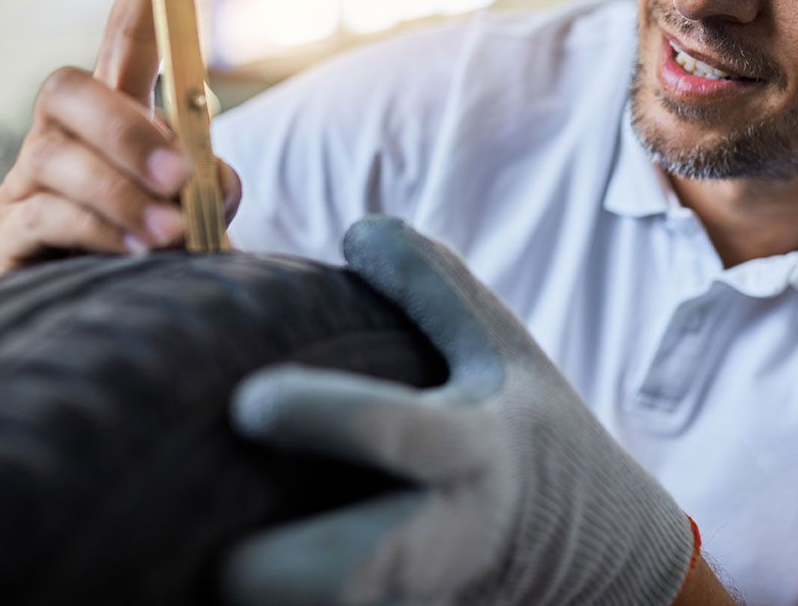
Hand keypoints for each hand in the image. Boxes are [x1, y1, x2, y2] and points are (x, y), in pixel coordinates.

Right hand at [0, 0, 240, 273]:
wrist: (72, 313)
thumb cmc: (147, 248)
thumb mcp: (192, 215)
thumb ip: (212, 190)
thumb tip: (212, 179)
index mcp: (112, 119)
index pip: (123, 44)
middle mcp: (61, 137)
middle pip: (69, 91)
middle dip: (125, 127)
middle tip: (179, 171)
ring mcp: (30, 182)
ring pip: (59, 158)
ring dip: (121, 191)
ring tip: (171, 231)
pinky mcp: (13, 235)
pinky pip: (46, 217)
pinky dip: (98, 230)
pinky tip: (136, 253)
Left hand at [223, 217, 695, 605]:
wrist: (605, 556)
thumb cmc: (539, 437)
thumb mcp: (505, 351)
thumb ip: (433, 285)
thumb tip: (354, 228)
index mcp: (473, 453)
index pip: (394, 436)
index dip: (317, 417)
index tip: (248, 401)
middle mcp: (444, 539)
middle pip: (342, 582)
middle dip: (258, 574)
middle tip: (207, 534)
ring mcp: (422, 600)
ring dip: (255, 600)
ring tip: (192, 553)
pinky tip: (224, 581)